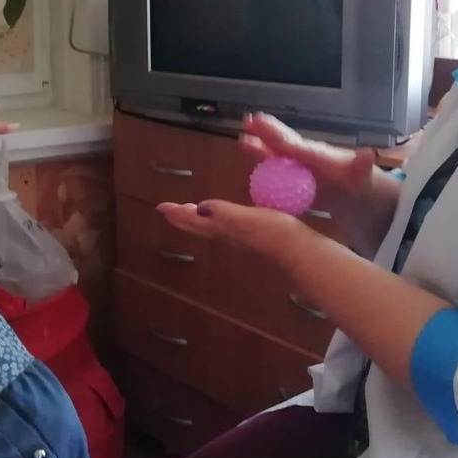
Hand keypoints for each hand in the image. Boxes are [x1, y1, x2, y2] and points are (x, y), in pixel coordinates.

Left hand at [157, 199, 318, 266]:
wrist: (297, 250)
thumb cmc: (275, 233)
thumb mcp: (249, 219)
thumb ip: (225, 214)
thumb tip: (200, 207)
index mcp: (224, 229)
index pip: (195, 221)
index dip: (178, 214)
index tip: (160, 207)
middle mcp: (228, 234)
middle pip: (199, 226)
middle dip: (183, 218)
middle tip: (168, 210)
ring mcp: (239, 237)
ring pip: (211, 227)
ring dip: (196, 219)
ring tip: (189, 212)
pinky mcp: (252, 235)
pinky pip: (225, 226)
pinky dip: (216, 219)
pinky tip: (223, 217)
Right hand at [241, 113, 377, 219]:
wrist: (357, 198)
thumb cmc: (357, 183)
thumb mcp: (361, 176)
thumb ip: (360, 166)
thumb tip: (368, 154)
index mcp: (317, 155)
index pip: (294, 143)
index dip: (276, 133)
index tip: (258, 119)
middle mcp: (304, 158)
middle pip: (281, 144)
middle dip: (265, 133)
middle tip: (247, 120)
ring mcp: (298, 171)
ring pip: (275, 158)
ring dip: (259, 150)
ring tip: (244, 141)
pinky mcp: (294, 184)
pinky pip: (275, 177)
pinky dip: (263, 171)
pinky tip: (251, 171)